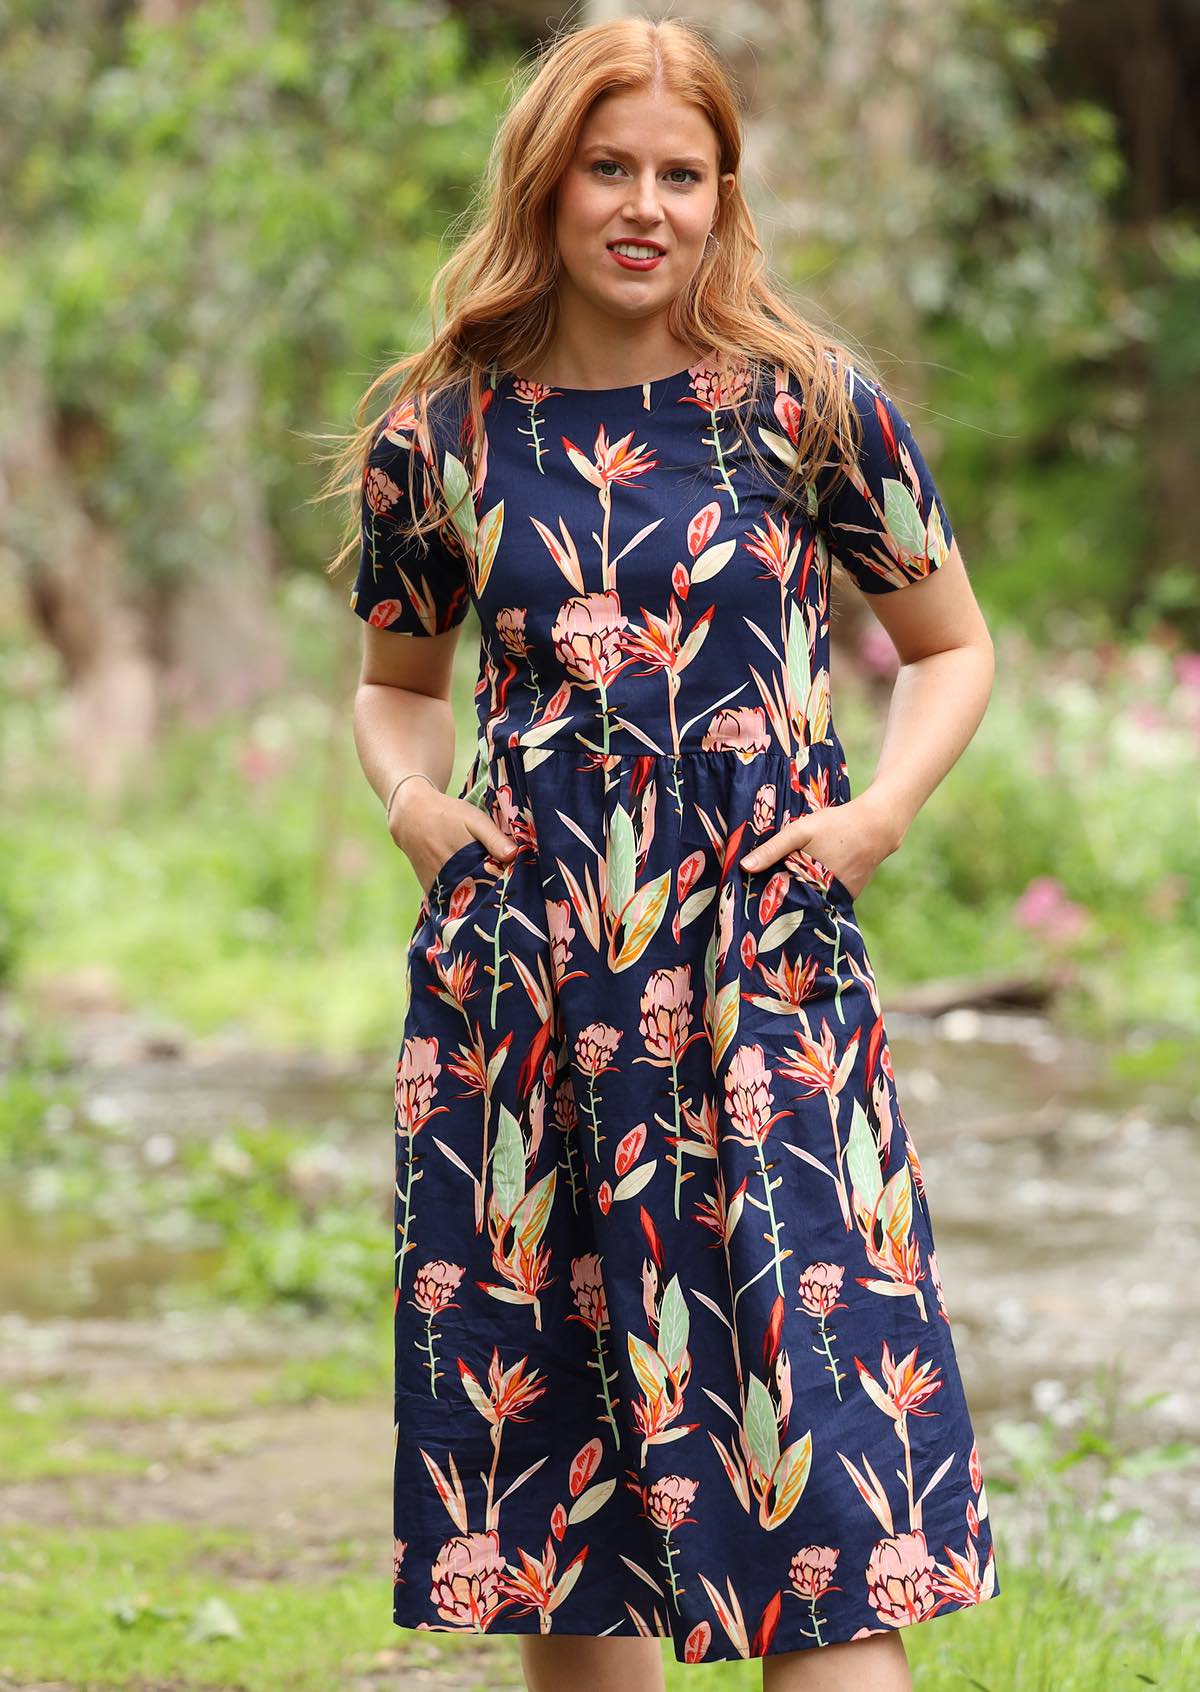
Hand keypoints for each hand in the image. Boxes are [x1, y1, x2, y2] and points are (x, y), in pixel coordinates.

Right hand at [388, 777, 515, 895]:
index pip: (492, 884)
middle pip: (478, 897)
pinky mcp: (430, 889)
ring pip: (463, 902)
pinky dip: (460, 900)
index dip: (504, 887)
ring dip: (476, 900)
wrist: (411, 817)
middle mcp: (450, 878)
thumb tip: (515, 855)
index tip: (515, 887)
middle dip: (492, 897)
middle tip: (505, 895)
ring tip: (488, 895)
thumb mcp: (474, 819)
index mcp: (465, 862)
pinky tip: (470, 894)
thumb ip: (494, 838)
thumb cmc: (447, 815)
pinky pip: (449, 901)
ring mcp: (438, 886)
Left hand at [739, 793, 896, 899]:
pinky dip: (820, 892)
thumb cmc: (835, 826)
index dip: (770, 900)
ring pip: (815, 902)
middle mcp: (826, 897)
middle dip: (786, 901)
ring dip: (804, 896)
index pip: (782, 901)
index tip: (755, 901)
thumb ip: (772, 849)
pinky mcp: (851, 895)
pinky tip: (812, 882)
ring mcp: (841, 898)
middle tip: (769, 897)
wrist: (877, 826)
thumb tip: (744, 867)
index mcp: (810, 884)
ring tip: (790, 888)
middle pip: (799, 904)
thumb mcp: (800, 831)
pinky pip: (829, 898)